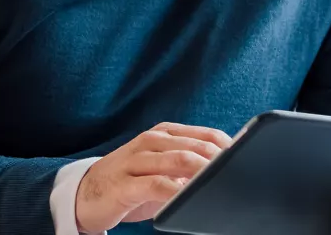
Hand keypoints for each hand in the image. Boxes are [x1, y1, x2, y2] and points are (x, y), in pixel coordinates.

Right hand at [75, 121, 232, 233]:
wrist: (83, 195)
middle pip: (196, 146)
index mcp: (164, 133)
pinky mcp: (124, 184)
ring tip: (219, 184)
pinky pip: (156, 185)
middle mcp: (151, 141)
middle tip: (237, 174)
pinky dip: (176, 191)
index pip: (206, 135)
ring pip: (178, 160)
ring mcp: (136, 160)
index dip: (228, 147)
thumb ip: (188, 165)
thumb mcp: (161, 168)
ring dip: (202, 173)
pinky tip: (187, 198)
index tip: (246, 160)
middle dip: (219, 161)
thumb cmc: (130, 182)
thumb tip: (225, 170)